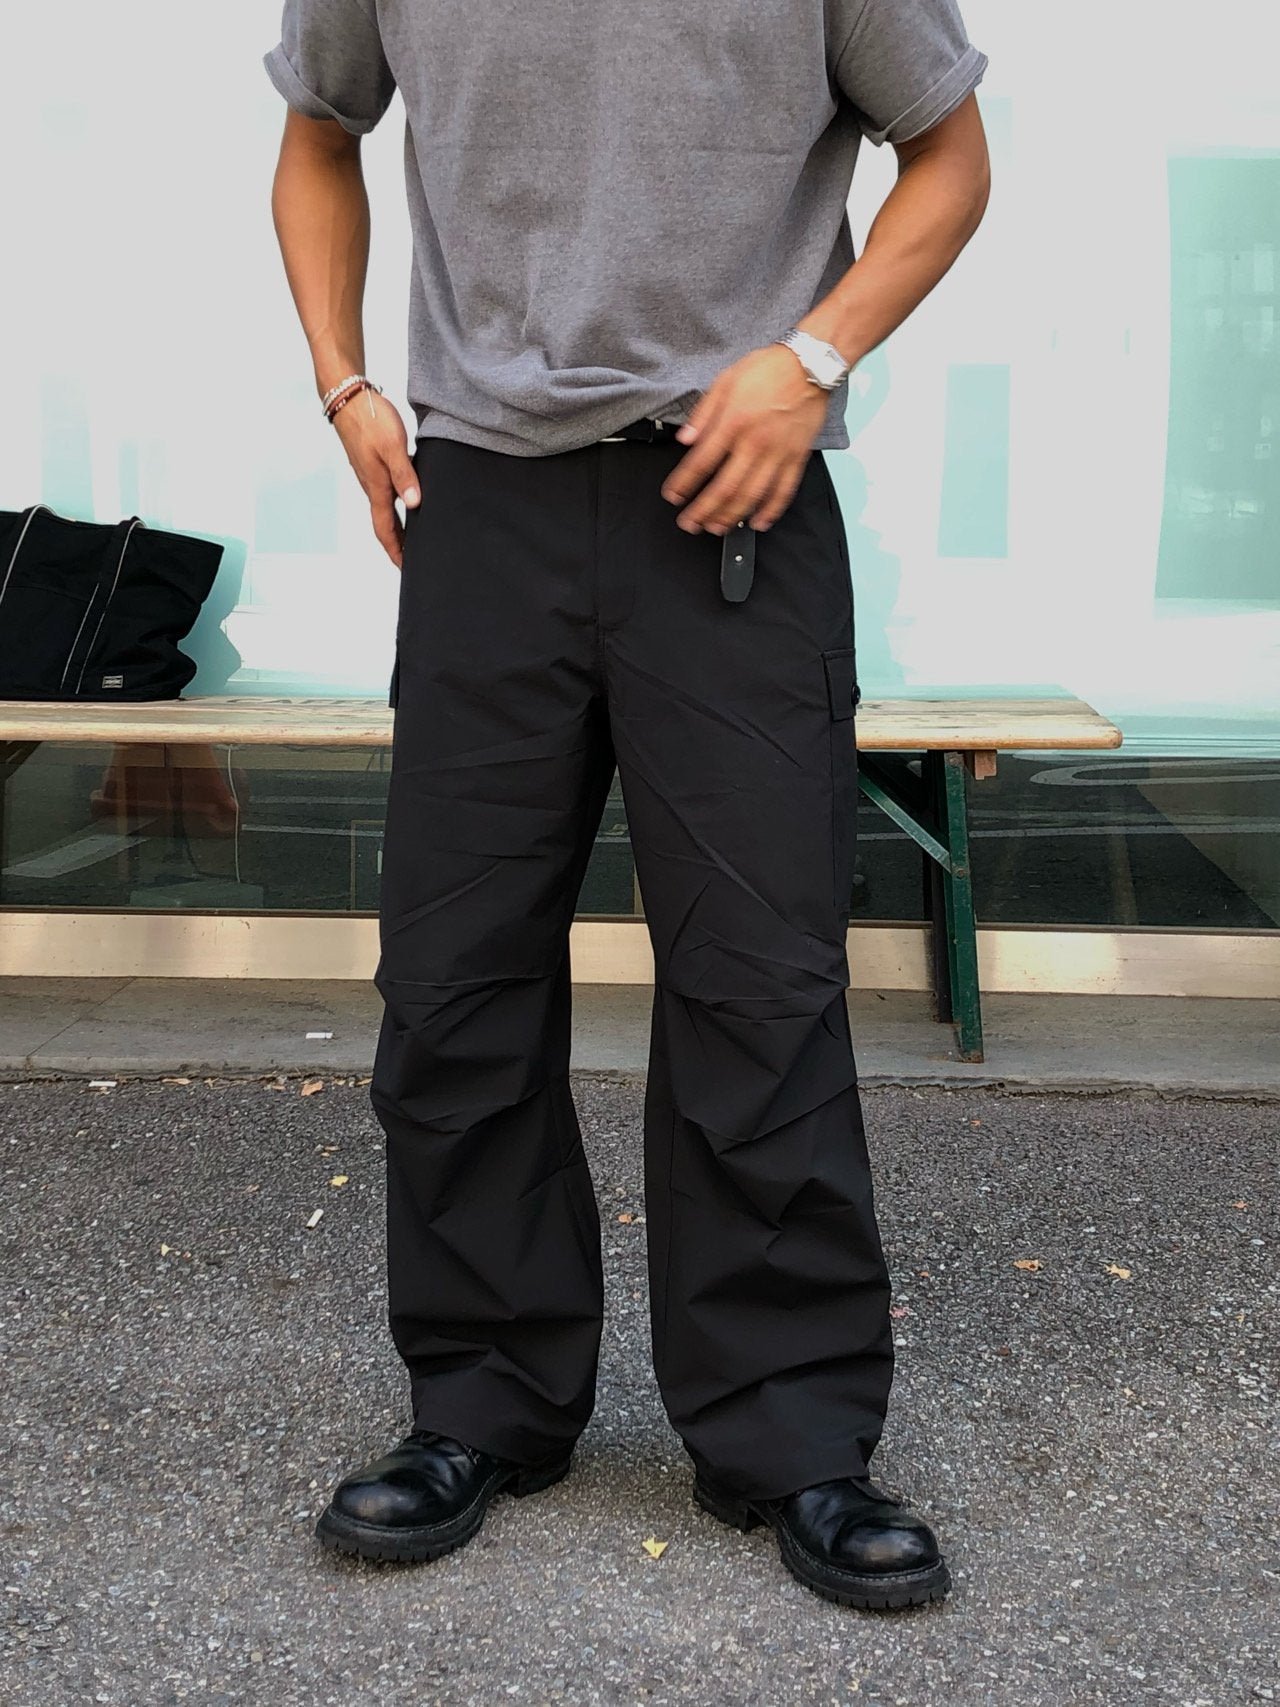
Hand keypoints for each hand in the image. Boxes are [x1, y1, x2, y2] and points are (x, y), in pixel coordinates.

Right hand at [330, 387, 420, 568]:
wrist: (348, 397)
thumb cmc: (370, 419)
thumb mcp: (393, 447)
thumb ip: (405, 475)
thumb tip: (414, 504)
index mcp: (376, 486)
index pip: (385, 529)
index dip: (395, 550)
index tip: (406, 568)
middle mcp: (372, 485)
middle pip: (385, 524)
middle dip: (398, 544)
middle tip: (414, 559)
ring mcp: (370, 475)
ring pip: (385, 509)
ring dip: (398, 526)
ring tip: (415, 536)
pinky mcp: (372, 463)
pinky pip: (385, 493)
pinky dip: (397, 506)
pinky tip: (409, 502)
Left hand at [660, 345, 832, 533]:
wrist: (809, 365)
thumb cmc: (768, 369)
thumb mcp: (725, 381)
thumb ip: (704, 413)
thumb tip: (685, 439)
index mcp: (733, 422)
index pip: (702, 461)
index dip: (684, 483)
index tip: (673, 496)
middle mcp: (755, 443)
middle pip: (725, 487)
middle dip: (704, 510)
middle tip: (689, 523)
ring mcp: (778, 453)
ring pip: (752, 495)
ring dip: (732, 516)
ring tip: (716, 528)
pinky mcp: (797, 458)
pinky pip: (784, 491)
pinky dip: (770, 511)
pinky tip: (757, 522)